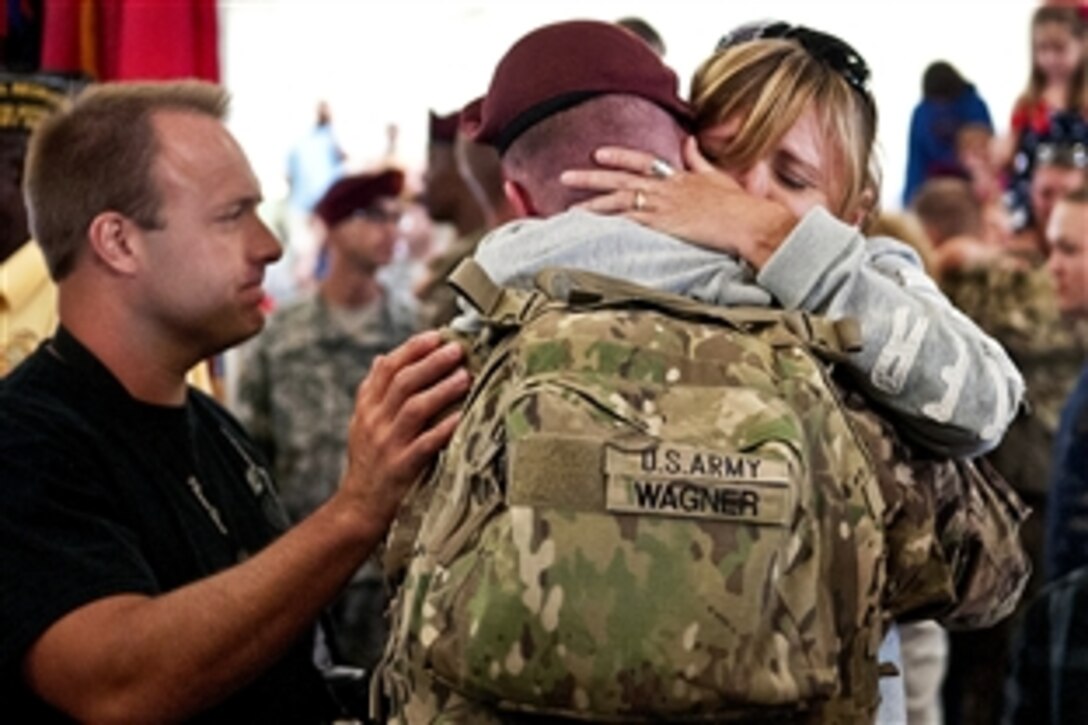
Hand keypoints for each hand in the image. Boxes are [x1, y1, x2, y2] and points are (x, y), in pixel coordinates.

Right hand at [340, 331, 468, 529]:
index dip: (412, 349)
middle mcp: (375, 422)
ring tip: (466, 376)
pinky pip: (426, 443)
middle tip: (458, 349)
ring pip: (415, 408)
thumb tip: (381, 357)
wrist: (359, 507)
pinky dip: (445, 428)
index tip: (436, 336)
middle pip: (403, 382)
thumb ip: (373, 391)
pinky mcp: (403, 467)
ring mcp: (388, 444)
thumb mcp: (362, 423)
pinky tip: (462, 417)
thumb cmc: (368, 461)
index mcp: (367, 407)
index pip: (387, 368)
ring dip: (442, 389)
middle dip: (432, 362)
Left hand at [559, 137, 795, 268]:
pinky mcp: (663, 225)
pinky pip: (629, 222)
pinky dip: (608, 223)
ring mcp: (663, 206)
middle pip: (620, 178)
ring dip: (592, 204)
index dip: (619, 156)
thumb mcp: (718, 176)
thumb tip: (689, 141)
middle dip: (591, 177)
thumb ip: (698, 159)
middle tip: (565, 175)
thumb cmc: (739, 205)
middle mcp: (666, 188)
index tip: (598, 152)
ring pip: (619, 201)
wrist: (748, 221)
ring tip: (570, 208)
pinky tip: (592, 227)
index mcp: (679, 176)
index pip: (642, 160)